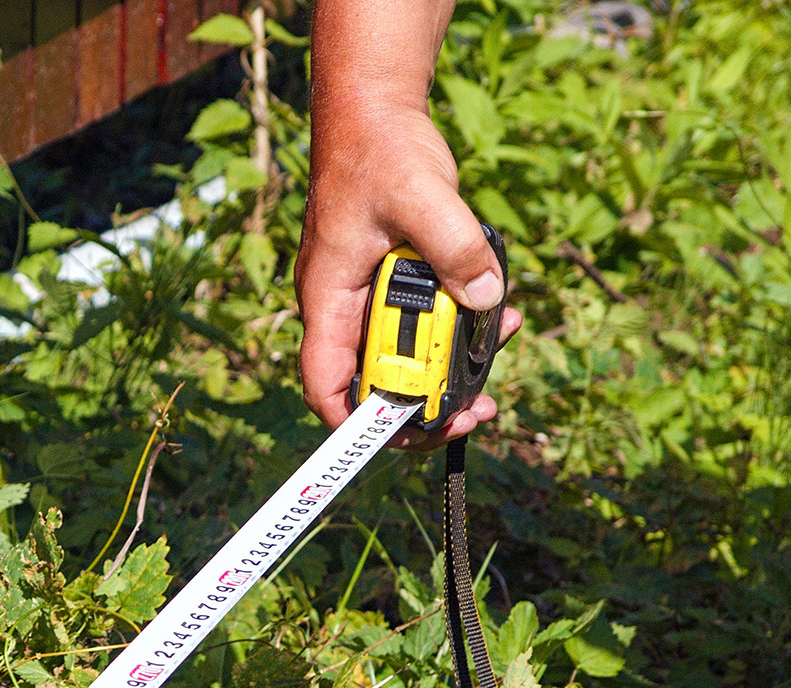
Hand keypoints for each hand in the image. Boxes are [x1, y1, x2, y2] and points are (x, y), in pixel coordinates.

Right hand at [295, 101, 522, 449]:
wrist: (376, 114)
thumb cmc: (378, 153)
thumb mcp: (421, 197)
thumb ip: (455, 249)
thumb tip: (488, 300)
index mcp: (329, 301)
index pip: (328, 385)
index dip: (360, 424)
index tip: (412, 432)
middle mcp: (345, 308)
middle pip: (376, 380)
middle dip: (427, 399)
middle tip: (477, 407)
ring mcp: (370, 296)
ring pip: (407, 352)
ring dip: (453, 358)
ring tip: (501, 338)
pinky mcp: (398, 280)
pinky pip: (428, 317)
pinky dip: (461, 320)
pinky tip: (497, 307)